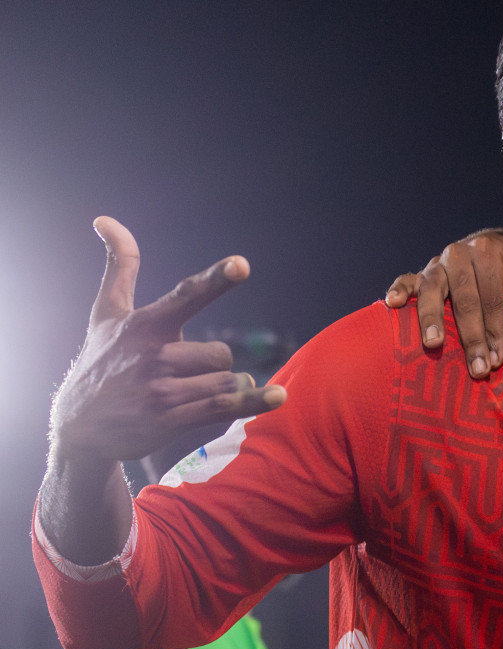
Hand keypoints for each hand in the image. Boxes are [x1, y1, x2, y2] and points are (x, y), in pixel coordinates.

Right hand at [49, 217, 285, 464]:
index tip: (242, 264)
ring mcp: (161, 390)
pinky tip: (278, 397)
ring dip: (221, 388)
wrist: (79, 429)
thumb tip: (105, 219)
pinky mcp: (169, 420)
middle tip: (178, 375)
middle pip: (221, 354)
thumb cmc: (102, 362)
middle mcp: (153, 355)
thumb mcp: (106, 315)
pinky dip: (253, 402)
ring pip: (227, 380)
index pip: (187, 296)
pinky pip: (223, 406)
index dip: (217, 280)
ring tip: (186, 395)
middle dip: (212, 365)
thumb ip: (120, 268)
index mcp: (143, 325)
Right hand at [384, 228, 502, 379]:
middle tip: (477, 367)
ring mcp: (437, 263)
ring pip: (432, 291)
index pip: (492, 297)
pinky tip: (392, 305)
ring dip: (432, 318)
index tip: (498, 359)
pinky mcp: (422, 272)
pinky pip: (406, 279)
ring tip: (434, 344)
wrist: (496, 244)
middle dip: (472, 336)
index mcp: (488, 251)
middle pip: (464, 299)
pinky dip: (398, 289)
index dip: (496, 329)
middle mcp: (459, 254)